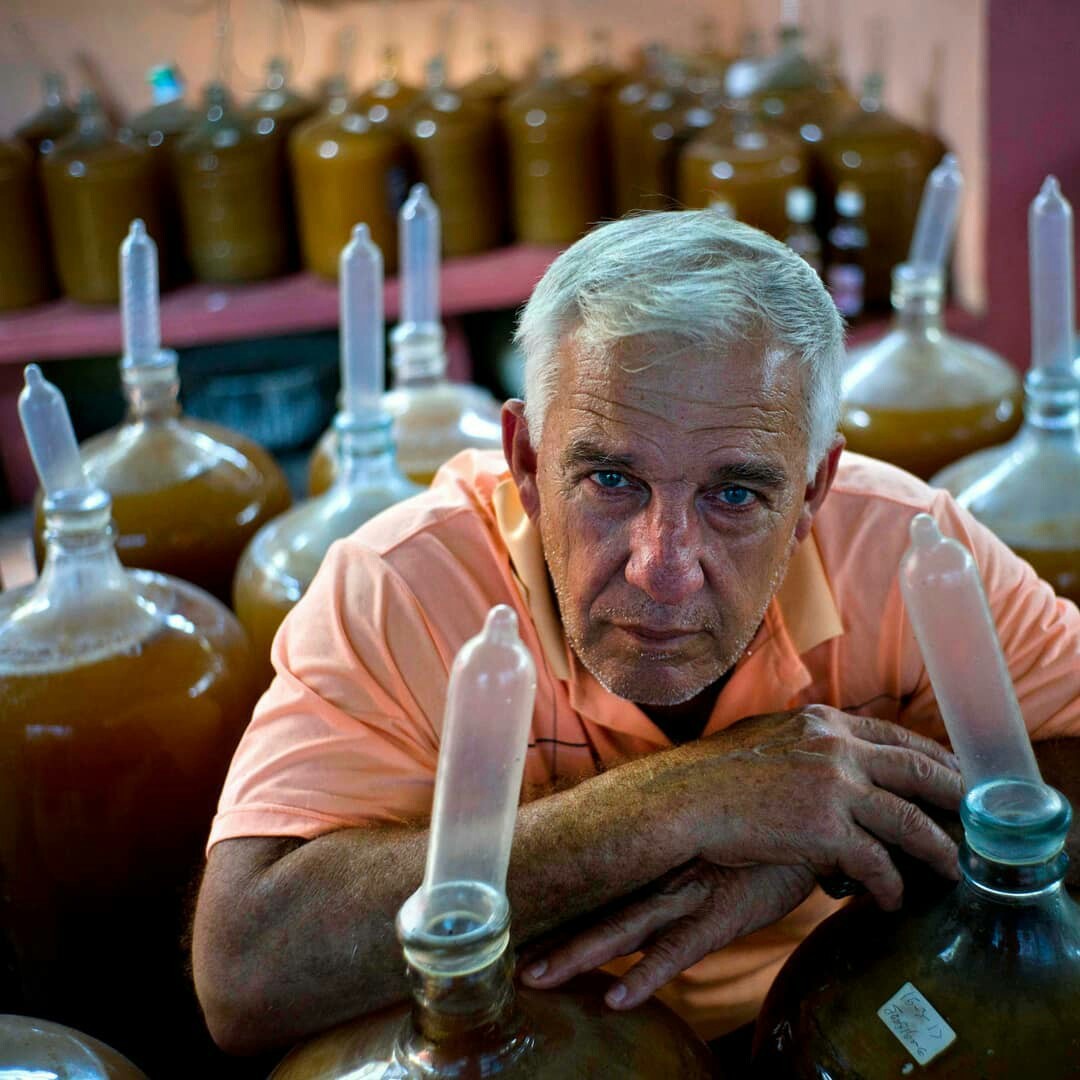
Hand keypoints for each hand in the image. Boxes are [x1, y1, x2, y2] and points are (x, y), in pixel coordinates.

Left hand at [521, 860, 815, 1008]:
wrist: (812, 823)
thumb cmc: (762, 837)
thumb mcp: (718, 842)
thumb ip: (687, 855)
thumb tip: (659, 869)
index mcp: (661, 860)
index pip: (601, 883)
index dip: (562, 904)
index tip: (520, 920)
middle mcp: (665, 876)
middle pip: (599, 910)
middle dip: (556, 938)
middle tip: (510, 964)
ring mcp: (689, 895)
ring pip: (623, 930)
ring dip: (579, 955)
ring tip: (536, 978)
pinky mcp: (721, 916)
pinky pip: (676, 951)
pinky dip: (646, 977)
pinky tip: (617, 1000)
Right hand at [667, 706, 963, 909]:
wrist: (681, 799)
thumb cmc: (710, 773)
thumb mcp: (763, 735)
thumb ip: (802, 740)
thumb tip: (823, 748)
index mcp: (822, 722)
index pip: (896, 736)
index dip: (932, 758)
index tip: (951, 777)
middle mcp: (836, 747)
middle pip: (919, 770)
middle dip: (954, 797)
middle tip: (974, 820)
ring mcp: (834, 788)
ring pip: (911, 821)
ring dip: (938, 850)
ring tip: (951, 870)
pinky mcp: (825, 830)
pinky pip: (877, 863)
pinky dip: (891, 885)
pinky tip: (891, 899)